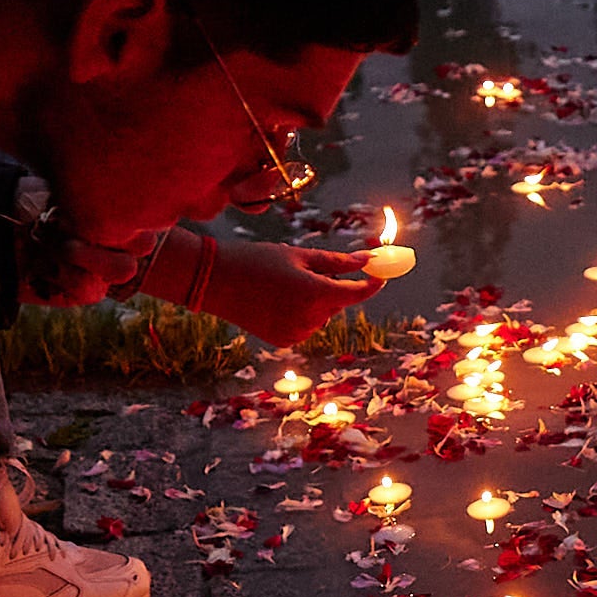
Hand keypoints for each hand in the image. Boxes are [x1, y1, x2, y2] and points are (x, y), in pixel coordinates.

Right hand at [189, 232, 388, 345]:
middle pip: (339, 303)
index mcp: (316, 293)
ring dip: (317, 300)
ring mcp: (297, 333)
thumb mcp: (298, 255)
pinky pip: (306, 325)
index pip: (358, 293)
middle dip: (336, 287)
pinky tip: (278, 301)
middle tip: (312, 269)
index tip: (382, 273)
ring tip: (286, 283)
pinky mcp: (285, 341)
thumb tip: (368, 261)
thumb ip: (336, 262)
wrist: (214, 281)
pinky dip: (302, 313)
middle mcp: (310, 318)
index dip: (373, 283)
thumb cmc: (256, 260)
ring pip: (323, 315)